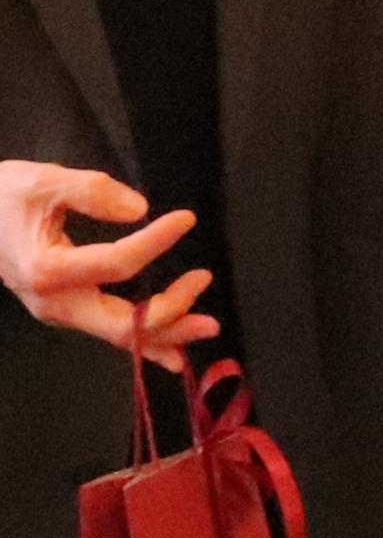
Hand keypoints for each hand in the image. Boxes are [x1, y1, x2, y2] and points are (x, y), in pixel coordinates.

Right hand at [0, 160, 216, 369]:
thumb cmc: (1, 198)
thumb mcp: (41, 181)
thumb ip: (90, 191)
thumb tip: (138, 209)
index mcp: (47, 270)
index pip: (117, 264)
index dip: (156, 242)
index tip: (186, 219)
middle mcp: (55, 302)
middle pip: (121, 322)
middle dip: (170, 311)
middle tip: (204, 282)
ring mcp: (60, 312)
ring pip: (119, 333)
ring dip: (166, 331)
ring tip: (207, 326)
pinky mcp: (67, 310)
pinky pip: (110, 331)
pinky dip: (144, 344)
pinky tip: (175, 356)